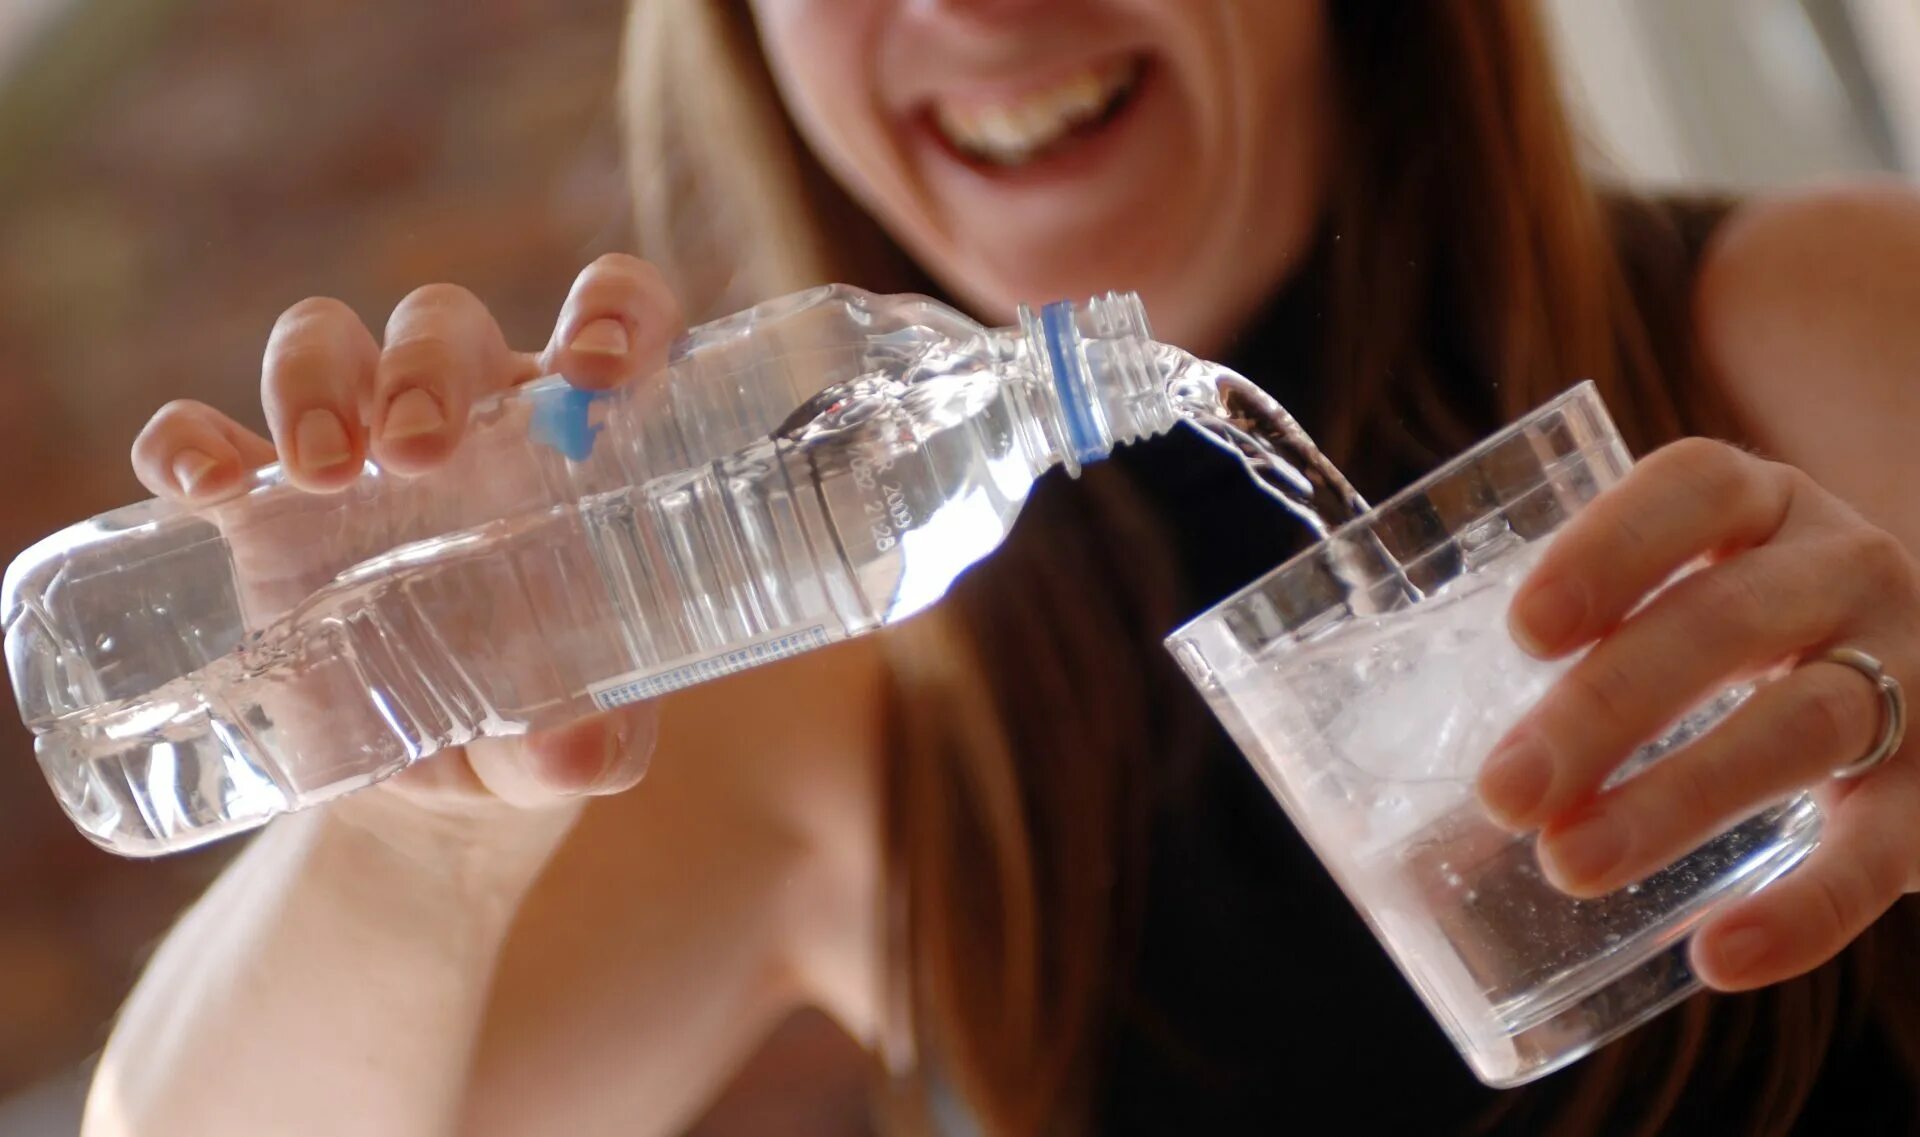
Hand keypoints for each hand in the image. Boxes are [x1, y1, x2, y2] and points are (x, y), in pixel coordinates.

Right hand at [127, 255, 685, 853]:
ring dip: (314, 382)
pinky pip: (203, 432)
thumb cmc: (540, 722)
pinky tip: (199, 483)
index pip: (607, 318)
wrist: (432, 789)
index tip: (597, 368)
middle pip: (442, 325)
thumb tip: (576, 755)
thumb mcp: (577, 750)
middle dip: (427, 368)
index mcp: (571, 439)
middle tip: (420, 453)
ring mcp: (353, 452)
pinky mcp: (257, 510)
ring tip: (322, 472)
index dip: (610, 310)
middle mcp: (465, 417)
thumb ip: (593, 746)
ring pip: (325, 342)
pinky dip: (188, 440)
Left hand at [1476, 437, 1919, 991]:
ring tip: (1571, 864)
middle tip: (1504, 792)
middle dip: (1605, 707)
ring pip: (1800, 723)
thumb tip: (1394, 747)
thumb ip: (1584, 637)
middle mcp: (1844, 568)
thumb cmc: (1748, 638)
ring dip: (1677, 800)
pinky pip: (1883, 850)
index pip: (1693, 490)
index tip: (1524, 631)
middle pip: (1724, 620)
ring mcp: (1912, 668)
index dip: (1608, 550)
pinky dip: (1805, 910)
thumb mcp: (1686, 596)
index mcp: (1762, 506)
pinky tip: (1719, 956)